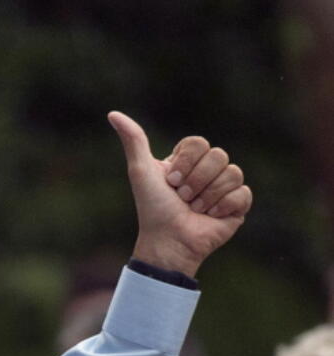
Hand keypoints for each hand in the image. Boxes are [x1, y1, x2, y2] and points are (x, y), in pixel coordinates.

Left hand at [108, 111, 251, 276]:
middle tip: (182, 198)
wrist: (167, 241)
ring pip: (233, 173)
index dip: (186, 162)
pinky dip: (223, 206)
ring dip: (207, 196)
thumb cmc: (152, 208)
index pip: (199, 142)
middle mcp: (207, 171)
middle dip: (196, 181)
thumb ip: (133, 140)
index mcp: (188, 161)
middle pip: (218, 155)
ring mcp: (225, 188)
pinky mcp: (238, 206)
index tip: (170, 181)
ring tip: (194, 209)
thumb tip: (113, 114)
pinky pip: (243, 193)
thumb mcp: (141, 171)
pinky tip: (210, 216)